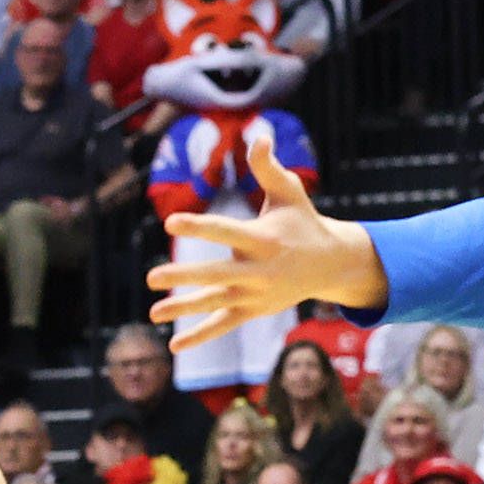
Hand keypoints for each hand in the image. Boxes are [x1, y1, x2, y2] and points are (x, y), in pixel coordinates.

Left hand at [146, 121, 385, 351]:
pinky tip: (174, 348)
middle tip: (151, 277)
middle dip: (184, 277)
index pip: (225, 231)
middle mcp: (258, 270)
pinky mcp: (253, 310)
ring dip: (184, 309)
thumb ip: (268, 167)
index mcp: (263, 239)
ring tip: (152, 313)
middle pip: (216, 274)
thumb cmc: (303, 220)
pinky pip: (223, 325)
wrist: (331, 264)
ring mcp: (255, 295)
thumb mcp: (290, 192)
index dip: (198, 227)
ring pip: (215, 303)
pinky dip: (200, 336)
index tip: (170, 222)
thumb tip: (256, 135)